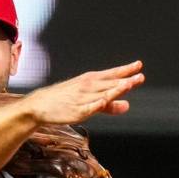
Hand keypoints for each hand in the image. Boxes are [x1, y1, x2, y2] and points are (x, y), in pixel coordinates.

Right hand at [23, 60, 144, 124]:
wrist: (39, 105)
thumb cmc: (64, 100)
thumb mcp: (87, 99)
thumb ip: (109, 104)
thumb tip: (127, 105)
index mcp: (89, 81)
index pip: (111, 74)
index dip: (125, 70)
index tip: (138, 65)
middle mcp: (87, 88)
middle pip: (109, 84)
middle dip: (125, 81)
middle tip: (139, 77)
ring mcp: (81, 99)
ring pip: (101, 94)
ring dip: (114, 90)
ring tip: (127, 85)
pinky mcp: (76, 112)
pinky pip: (87, 108)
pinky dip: (95, 105)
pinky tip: (103, 102)